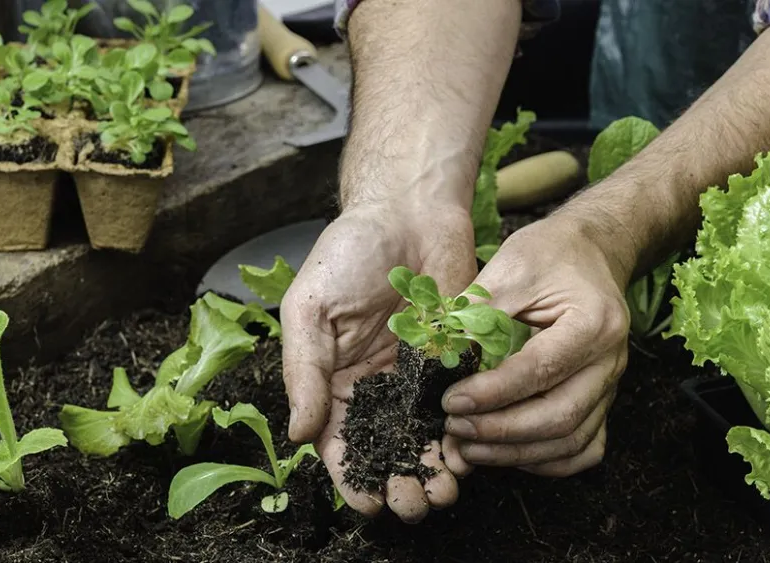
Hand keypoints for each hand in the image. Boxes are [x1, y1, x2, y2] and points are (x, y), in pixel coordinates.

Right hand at [281, 201, 475, 522]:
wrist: (409, 210)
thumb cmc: (348, 252)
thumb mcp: (310, 310)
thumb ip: (304, 372)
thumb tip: (300, 435)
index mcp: (334, 380)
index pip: (339, 443)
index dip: (350, 478)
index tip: (367, 504)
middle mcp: (376, 387)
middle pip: (385, 450)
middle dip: (397, 484)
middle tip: (413, 506)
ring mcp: (418, 377)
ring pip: (424, 438)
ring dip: (433, 471)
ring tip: (444, 494)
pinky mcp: (455, 361)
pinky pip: (459, 407)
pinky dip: (463, 435)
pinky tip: (469, 455)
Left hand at [440, 215, 631, 475]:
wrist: (591, 251)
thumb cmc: (551, 253)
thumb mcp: (511, 267)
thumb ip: (478, 313)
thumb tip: (439, 358)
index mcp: (593, 323)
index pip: (541, 370)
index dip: (493, 393)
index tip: (451, 401)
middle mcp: (609, 361)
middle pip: (561, 417)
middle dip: (501, 432)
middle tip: (454, 429)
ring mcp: (610, 385)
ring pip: (571, 441)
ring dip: (516, 453)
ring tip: (469, 448)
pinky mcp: (602, 400)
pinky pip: (584, 447)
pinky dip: (547, 461)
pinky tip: (508, 454)